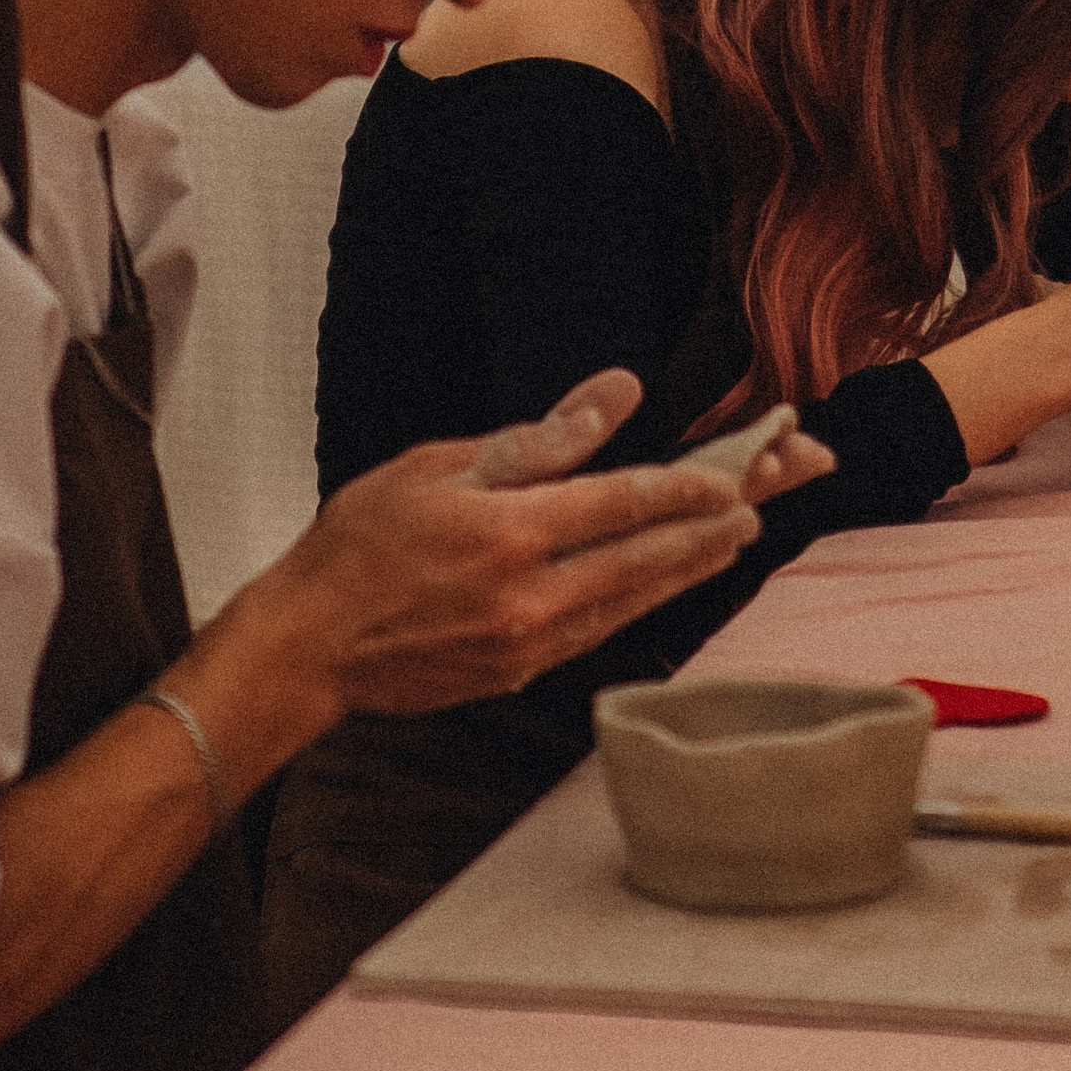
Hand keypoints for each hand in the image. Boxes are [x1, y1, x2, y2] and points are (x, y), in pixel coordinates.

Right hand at [258, 371, 795, 718]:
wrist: (308, 645)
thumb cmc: (359, 543)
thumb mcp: (438, 466)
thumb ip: (537, 439)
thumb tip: (613, 397)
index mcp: (510, 533)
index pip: (624, 503)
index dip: (687, 488)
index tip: (733, 473)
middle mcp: (531, 596)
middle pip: (646, 557)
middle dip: (711, 530)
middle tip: (762, 505)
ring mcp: (528, 643)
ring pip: (632, 600)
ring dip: (688, 570)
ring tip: (733, 543)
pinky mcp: (518, 673)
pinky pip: (598, 631)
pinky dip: (639, 603)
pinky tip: (660, 584)